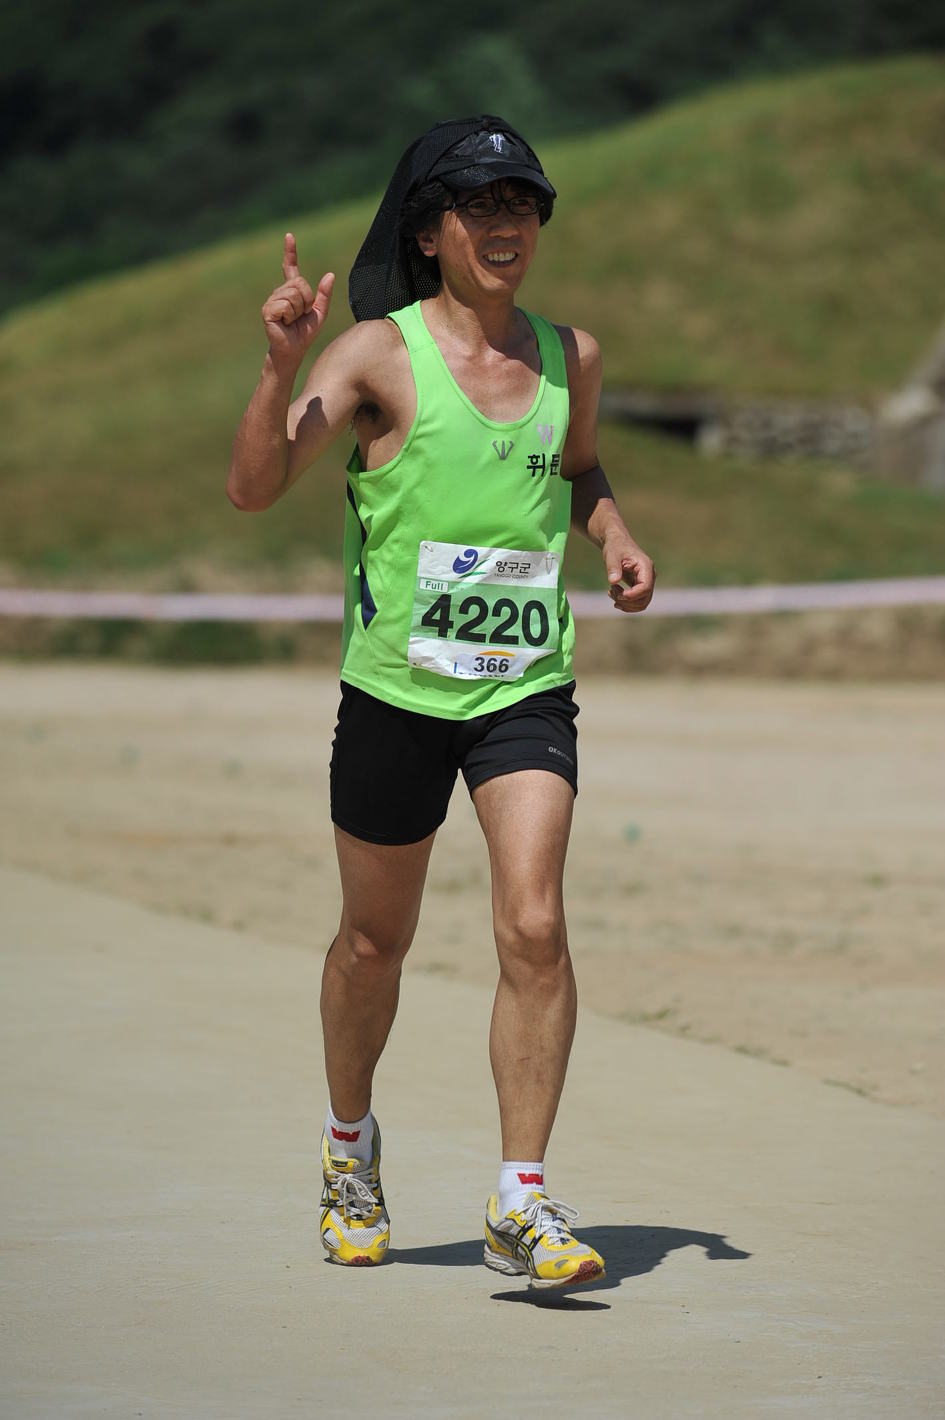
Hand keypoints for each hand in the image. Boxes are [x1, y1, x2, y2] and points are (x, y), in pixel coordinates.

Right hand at [261, 233, 333, 370]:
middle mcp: (280, 292)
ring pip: (294, 294)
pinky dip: (290, 315)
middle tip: (301, 315)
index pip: (290, 267)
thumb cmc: (305, 333)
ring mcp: (272, 300)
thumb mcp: (320, 313)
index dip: (290, 252)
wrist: (294, 350)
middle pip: (300, 283)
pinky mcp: (267, 310)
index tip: (289, 236)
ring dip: (299, 310)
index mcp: (292, 291)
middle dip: (307, 301)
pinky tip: (285, 323)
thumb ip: (324, 295)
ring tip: (292, 320)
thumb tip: (330, 274)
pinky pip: (286, 304)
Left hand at [603, 533, 655, 612]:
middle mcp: (650, 576)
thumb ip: (613, 567)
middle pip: (645, 599)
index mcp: (646, 566)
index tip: (618, 594)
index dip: (633, 595)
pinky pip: (638, 602)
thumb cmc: (615, 546)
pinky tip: (614, 595)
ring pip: (642, 603)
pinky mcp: (641, 587)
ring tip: (611, 592)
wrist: (617, 543)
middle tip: (611, 590)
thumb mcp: (612, 555)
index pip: (646, 588)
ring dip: (625, 604)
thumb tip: (613, 582)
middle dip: (627, 601)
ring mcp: (647, 582)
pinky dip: (626, 604)